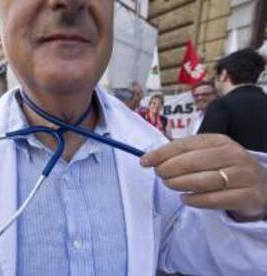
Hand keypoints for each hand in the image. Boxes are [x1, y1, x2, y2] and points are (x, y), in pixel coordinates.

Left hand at [141, 134, 266, 221]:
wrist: (259, 186)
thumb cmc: (223, 168)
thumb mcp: (206, 155)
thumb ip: (182, 155)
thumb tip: (150, 159)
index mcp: (219, 141)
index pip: (184, 144)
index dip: (161, 153)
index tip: (144, 161)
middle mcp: (233, 155)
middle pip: (192, 162)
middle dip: (169, 170)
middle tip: (159, 175)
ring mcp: (242, 175)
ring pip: (202, 181)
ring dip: (179, 184)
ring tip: (170, 185)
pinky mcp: (247, 196)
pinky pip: (214, 200)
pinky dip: (195, 200)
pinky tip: (185, 199)